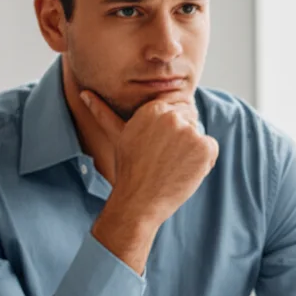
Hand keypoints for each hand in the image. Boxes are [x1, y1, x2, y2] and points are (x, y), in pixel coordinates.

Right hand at [81, 89, 217, 226]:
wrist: (139, 202)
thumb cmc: (129, 169)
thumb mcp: (117, 135)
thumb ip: (103, 111)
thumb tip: (83, 93)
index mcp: (153, 108)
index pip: (177, 105)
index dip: (172, 127)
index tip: (161, 144)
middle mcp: (171, 116)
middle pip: (190, 118)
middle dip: (182, 137)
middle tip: (164, 158)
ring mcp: (189, 131)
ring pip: (199, 135)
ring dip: (192, 150)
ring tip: (172, 166)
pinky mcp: (205, 148)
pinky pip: (211, 150)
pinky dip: (204, 163)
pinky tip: (184, 172)